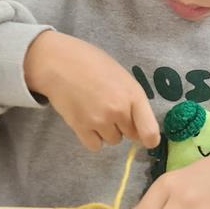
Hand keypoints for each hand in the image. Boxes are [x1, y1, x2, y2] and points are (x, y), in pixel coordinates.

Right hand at [24, 31, 159, 151]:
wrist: (59, 63)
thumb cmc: (92, 64)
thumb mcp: (122, 76)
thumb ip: (132, 100)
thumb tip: (139, 126)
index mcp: (133, 94)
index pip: (150, 132)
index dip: (149, 139)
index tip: (145, 138)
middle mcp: (119, 110)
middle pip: (130, 135)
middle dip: (124, 126)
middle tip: (109, 109)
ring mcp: (99, 121)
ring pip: (112, 140)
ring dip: (107, 131)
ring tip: (95, 111)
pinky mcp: (81, 127)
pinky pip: (95, 146)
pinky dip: (92, 138)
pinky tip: (87, 121)